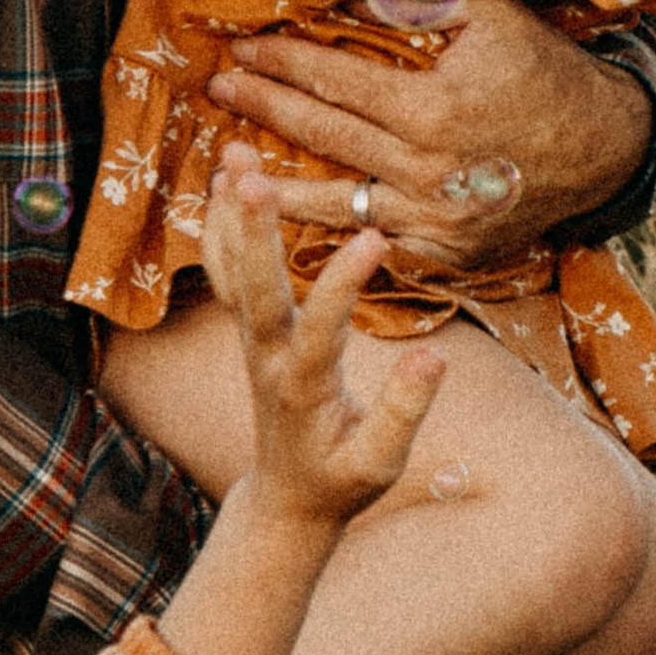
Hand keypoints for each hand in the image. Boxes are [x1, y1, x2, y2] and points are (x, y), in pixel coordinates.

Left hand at [201, 167, 445, 521]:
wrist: (288, 499)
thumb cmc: (342, 481)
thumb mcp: (380, 463)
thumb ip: (403, 411)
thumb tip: (434, 358)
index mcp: (304, 390)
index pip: (321, 330)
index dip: (344, 285)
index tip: (376, 237)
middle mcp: (269, 358)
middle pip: (255, 293)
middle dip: (254, 235)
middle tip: (252, 179)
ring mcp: (253, 341)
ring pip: (234, 274)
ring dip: (230, 216)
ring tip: (234, 155)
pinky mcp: (250, 330)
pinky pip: (227, 275)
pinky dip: (221, 228)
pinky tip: (222, 180)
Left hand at [206, 0, 652, 266]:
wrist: (608, 146)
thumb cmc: (547, 70)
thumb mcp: (492, 15)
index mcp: (431, 110)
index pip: (335, 83)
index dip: (283, 63)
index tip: (242, 48)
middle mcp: (425, 172)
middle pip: (322, 137)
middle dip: (262, 108)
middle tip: (219, 88)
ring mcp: (434, 222)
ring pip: (334, 204)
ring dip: (273, 186)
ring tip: (227, 169)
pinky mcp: (446, 254)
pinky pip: (374, 244)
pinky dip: (331, 235)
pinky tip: (292, 221)